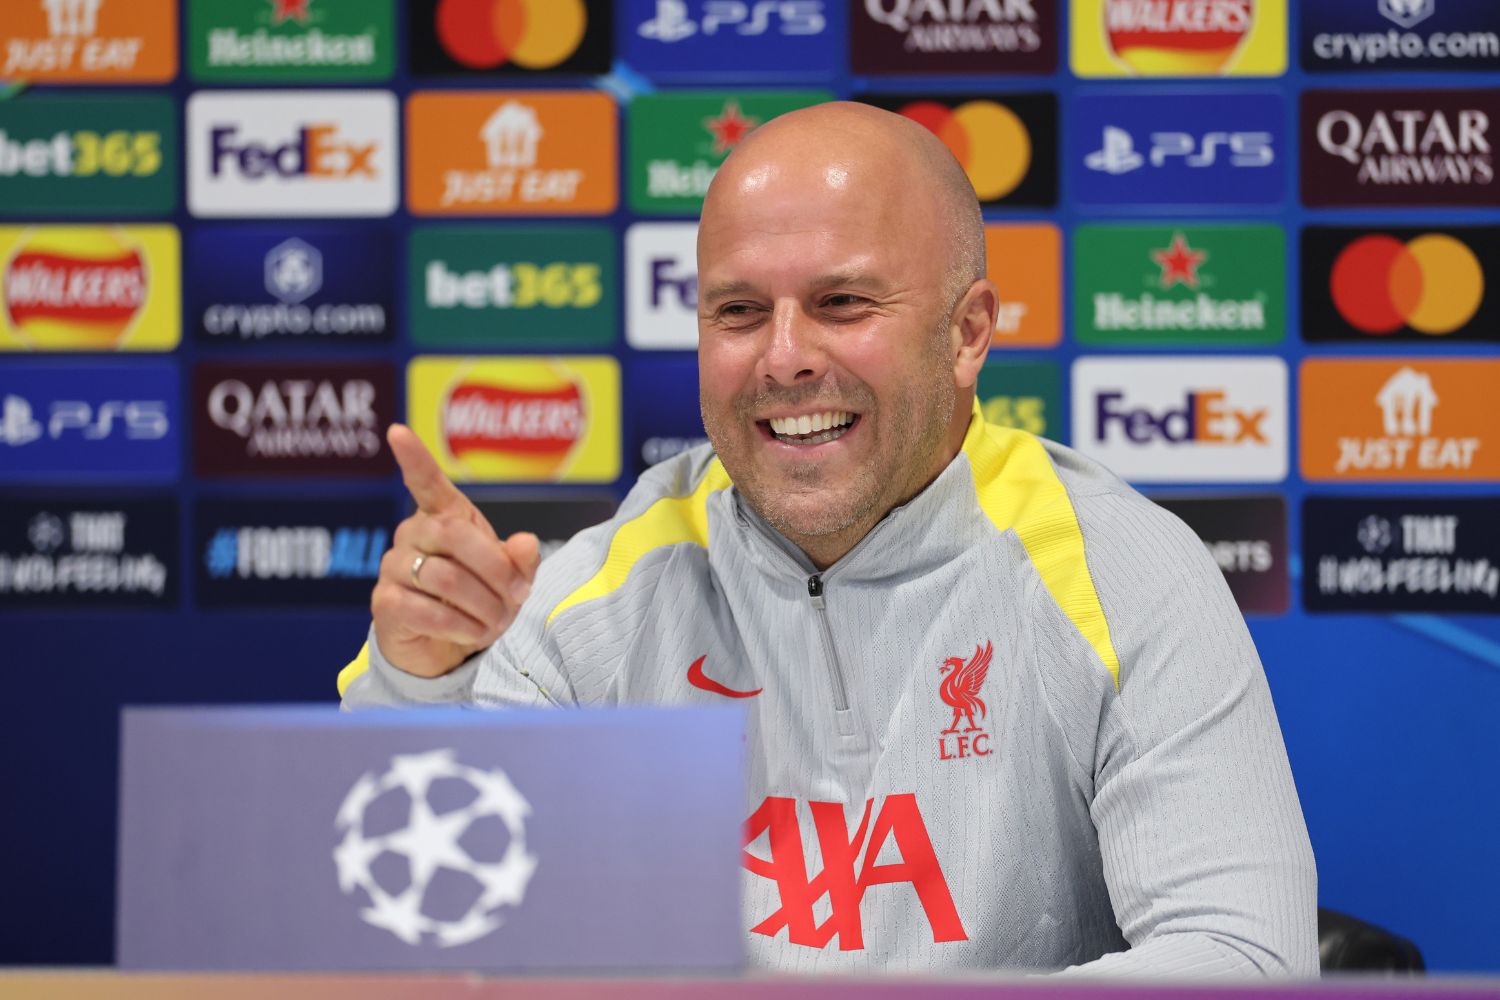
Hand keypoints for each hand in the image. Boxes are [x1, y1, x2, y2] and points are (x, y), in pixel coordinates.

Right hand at [372, 424, 540, 677]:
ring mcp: (394, 566)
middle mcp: (414, 534)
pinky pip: (428, 610)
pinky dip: (461, 626)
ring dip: (483, 605)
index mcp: (445, 517)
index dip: (414, 458)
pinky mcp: (385, 602)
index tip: (398, 432)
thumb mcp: (512, 580)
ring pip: (445, 577)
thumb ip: (522, 560)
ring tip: (495, 622)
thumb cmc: (480, 601)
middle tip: (518, 595)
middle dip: (496, 570)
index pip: (426, 482)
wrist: (449, 649)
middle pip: (454, 536)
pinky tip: (471, 633)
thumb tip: (525, 543)